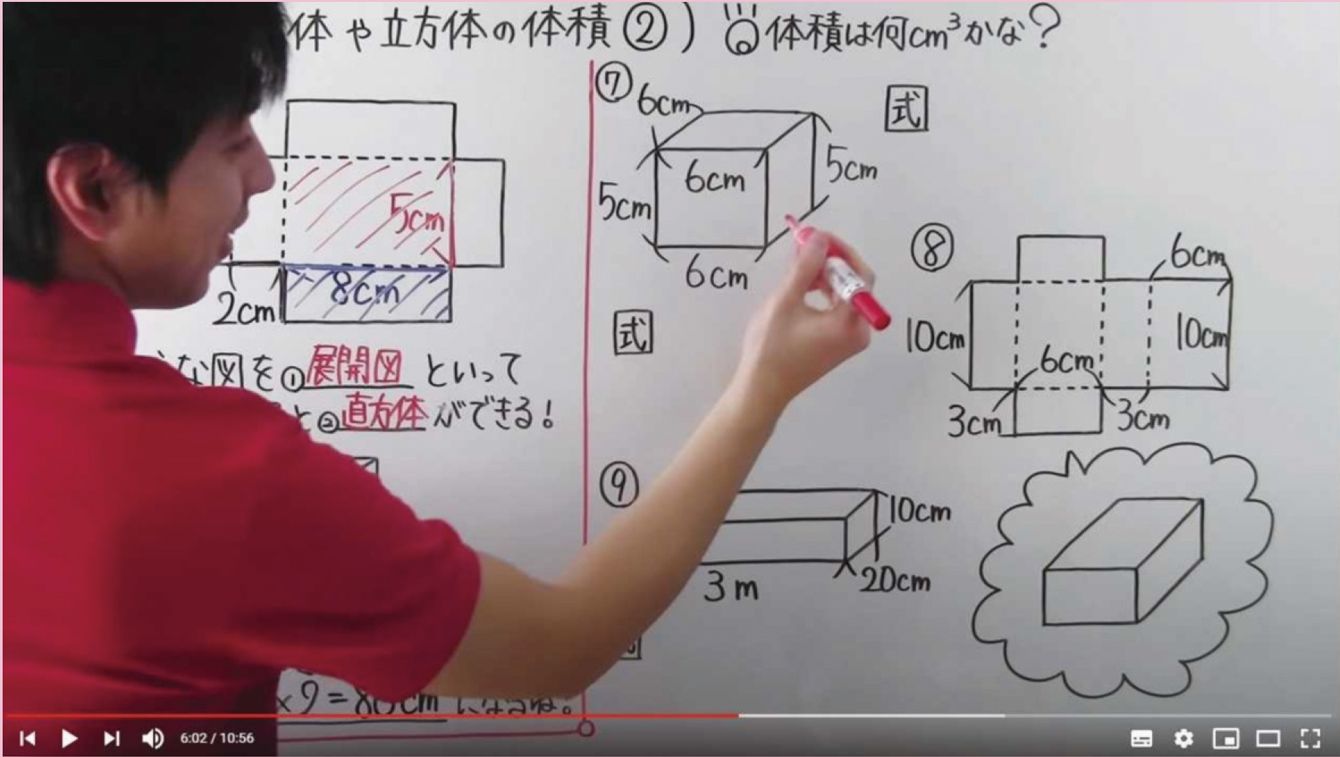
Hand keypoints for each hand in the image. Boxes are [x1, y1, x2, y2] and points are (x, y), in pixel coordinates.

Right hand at [730, 230, 875, 415]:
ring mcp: (849, 340)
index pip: (859, 275)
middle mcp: (858, 332)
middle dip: (831, 262)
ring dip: (825, 276)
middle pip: (855, 284)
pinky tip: (802, 287)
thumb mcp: (785, 300)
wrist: (761, 389)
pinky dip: (823, 294)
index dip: (840, 251)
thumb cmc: (771, 348)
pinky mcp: (837, 344)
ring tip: (799, 265)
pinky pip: (837, 309)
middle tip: (805, 247)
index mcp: (851, 322)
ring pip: (845, 295)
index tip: (817, 237)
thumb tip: (819, 238)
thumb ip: (805, 267)